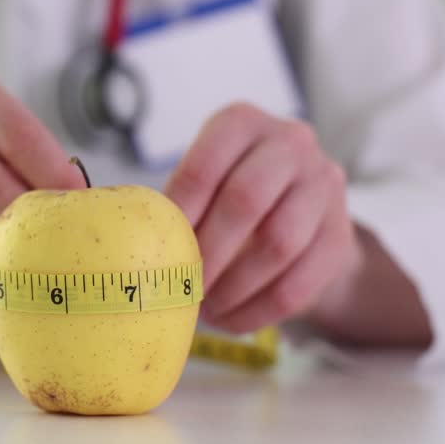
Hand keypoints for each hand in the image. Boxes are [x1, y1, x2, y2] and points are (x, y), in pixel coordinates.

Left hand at [165, 103, 362, 334]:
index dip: (179, 213)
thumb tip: (102, 215)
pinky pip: (301, 281)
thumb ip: (161, 200)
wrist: (298, 215)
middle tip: (182, 286)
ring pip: (279, 242)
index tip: (158, 251)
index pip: (204, 165)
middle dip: (207, 251)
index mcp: (241, 122)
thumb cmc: (226, 196)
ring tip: (205, 308)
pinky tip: (233, 321)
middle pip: (246, 199)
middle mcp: (290, 142)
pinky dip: (260, 310)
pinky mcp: (341, 233)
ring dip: (234, 285)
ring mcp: (324, 184)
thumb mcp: (198, 182)